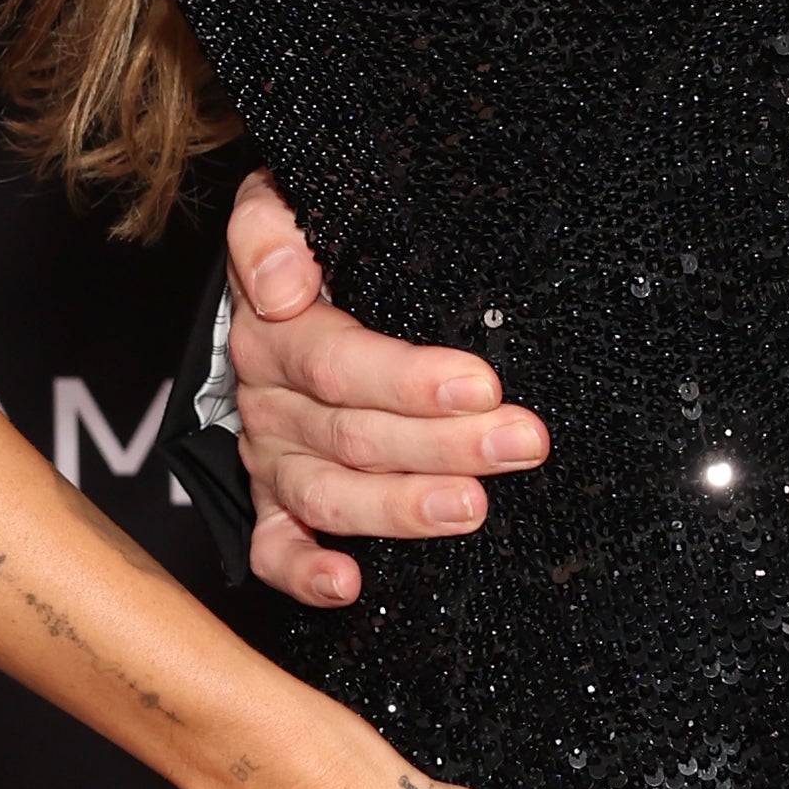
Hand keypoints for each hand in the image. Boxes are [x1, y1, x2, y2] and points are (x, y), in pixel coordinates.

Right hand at [228, 172, 548, 609]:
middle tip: (520, 442)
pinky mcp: (270, 501)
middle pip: (353, 435)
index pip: (340, 361)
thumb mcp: (283, 203)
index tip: (481, 384)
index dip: (410, 379)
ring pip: (328, 496)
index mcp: (276, 330)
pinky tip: (351, 585)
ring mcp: (270, 456)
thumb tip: (282, 285)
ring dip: (402, 508)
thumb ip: (270, 226)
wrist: (272, 285)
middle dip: (443, 443)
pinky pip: (276, 548)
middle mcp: (269, 400)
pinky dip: (305, 574)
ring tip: (472, 507)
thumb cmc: (308, 242)